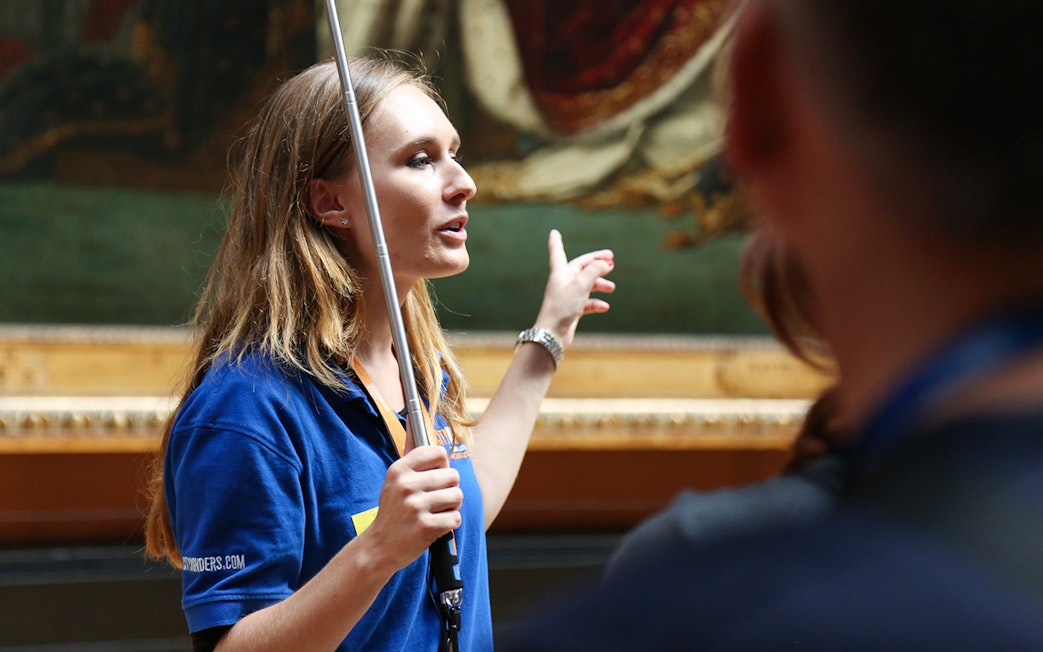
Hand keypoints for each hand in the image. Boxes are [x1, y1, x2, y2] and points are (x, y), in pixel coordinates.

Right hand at [363, 445, 461, 570]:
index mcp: (399, 469)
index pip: (438, 453)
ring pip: (457, 496)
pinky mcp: (425, 527)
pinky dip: (450, 524)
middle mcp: (406, 485)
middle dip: (449, 490)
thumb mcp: (394, 480)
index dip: (443, 466)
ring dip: (452, 507)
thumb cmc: (392, 511)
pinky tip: (435, 527)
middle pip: (453, 476)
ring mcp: (415, 506)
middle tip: (435, 501)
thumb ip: (410, 454)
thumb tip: (412, 419)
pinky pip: (455, 518)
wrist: (378, 547)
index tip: (435, 477)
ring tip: (436, 513)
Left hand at [533, 229, 614, 348]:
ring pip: (586, 285)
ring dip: (599, 284)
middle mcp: (562, 283)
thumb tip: (605, 262)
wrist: (552, 335)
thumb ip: (594, 270)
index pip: (558, 252)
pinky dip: (596, 303)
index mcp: (560, 273)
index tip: (554, 232)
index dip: (556, 242)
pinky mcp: (571, 311)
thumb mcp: (581, 285)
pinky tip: (605, 307)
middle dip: (596, 264)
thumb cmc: (562, 308)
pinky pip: (587, 303)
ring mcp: (567, 297)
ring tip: (612, 287)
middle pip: (580, 268)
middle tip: (612, 261)